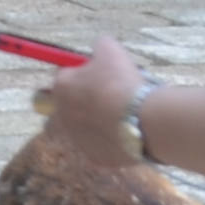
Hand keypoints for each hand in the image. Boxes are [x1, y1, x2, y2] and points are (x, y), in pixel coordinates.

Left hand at [38, 35, 147, 153]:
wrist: (142, 120)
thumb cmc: (122, 82)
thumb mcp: (110, 49)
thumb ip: (99, 46)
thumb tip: (99, 47)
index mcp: (61, 88)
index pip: (65, 76)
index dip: (83, 73)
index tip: (100, 74)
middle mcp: (63, 115)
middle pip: (74, 104)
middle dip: (90, 99)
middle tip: (114, 95)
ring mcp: (78, 139)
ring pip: (89, 127)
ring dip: (102, 120)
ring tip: (126, 114)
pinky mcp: (96, 158)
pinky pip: (104, 145)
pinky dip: (114, 139)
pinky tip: (129, 131)